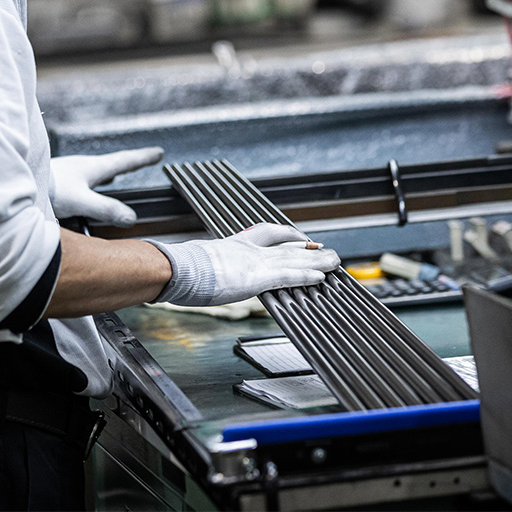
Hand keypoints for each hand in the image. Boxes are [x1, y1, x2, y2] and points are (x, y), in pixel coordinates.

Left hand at [50, 147, 163, 225]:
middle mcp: (80, 167)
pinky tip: (81, 191)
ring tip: (112, 177)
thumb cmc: (44, 188)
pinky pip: (79, 180)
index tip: (158, 153)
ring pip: (93, 172)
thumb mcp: (80, 201)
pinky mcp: (55, 181)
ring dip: (105, 173)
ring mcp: (67, 173)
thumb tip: (130, 218)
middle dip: (125, 164)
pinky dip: (88, 183)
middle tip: (139, 161)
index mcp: (91, 168)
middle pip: (110, 164)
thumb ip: (105, 209)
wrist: (14, 183)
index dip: (142, 158)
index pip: (123, 161)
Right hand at [149, 223, 339, 305]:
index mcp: (234, 245)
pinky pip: (287, 276)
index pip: (268, 234)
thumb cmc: (179, 269)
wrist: (176, 268)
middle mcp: (248, 251)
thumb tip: (198, 273)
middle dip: (308, 250)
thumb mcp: (197, 262)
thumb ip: (208, 265)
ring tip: (335, 262)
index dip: (288, 236)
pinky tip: (320, 278)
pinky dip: (305, 276)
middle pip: (286, 248)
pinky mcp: (256, 277)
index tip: (301, 238)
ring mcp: (253, 263)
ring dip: (316, 263)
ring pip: (292, 261)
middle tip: (327, 251)